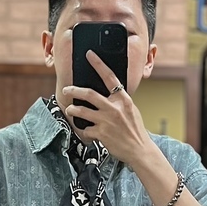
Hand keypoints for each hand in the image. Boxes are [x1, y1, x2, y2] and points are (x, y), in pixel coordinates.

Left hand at [63, 52, 152, 169]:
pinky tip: (85, 131)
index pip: (109, 77)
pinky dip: (84, 130)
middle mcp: (114, 108)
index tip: (89, 55)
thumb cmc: (135, 131)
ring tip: (70, 109)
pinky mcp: (101, 134)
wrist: (139, 150)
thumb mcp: (131, 110)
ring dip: (73, 109)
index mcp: (123, 99)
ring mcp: (106, 121)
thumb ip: (119, 101)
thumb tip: (107, 94)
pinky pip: (86, 129)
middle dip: (74, 90)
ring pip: (82, 111)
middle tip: (67, 89)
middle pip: (89, 94)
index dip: (98, 64)